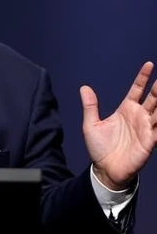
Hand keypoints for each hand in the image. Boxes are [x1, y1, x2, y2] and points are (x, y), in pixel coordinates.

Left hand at [80, 61, 156, 189]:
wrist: (105, 169)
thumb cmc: (99, 148)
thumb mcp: (91, 124)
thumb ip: (90, 106)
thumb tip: (84, 87)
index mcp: (125, 110)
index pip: (137, 90)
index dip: (143, 78)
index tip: (149, 65)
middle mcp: (138, 117)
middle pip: (153, 98)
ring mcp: (146, 128)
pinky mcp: (150, 141)